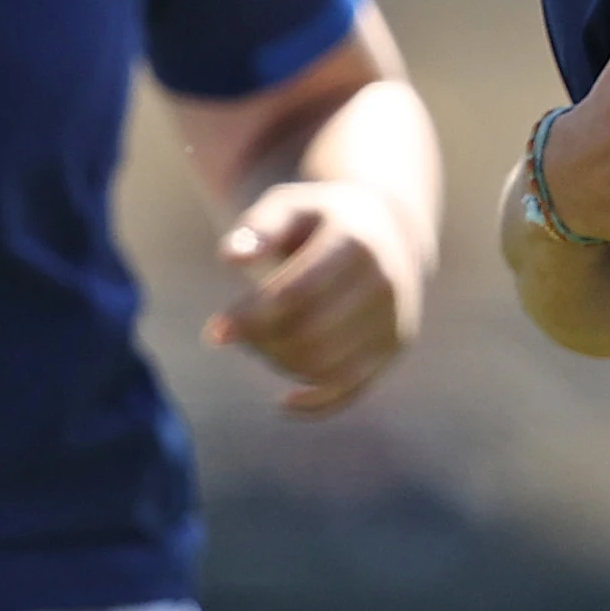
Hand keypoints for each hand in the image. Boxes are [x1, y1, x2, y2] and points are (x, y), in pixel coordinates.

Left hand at [205, 180, 422, 416]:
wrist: (387, 232)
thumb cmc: (320, 220)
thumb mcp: (291, 206)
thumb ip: (259, 226)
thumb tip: (231, 257)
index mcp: (355, 243)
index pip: (295, 294)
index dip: (251, 318)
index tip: (216, 332)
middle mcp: (383, 284)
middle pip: (309, 334)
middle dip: (261, 342)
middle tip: (235, 334)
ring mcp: (393, 318)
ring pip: (325, 365)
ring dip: (280, 363)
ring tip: (261, 344)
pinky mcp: (393, 347)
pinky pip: (352, 389)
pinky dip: (316, 403)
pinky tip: (285, 402)